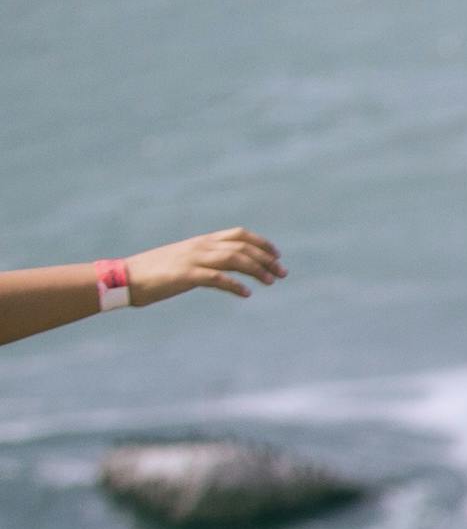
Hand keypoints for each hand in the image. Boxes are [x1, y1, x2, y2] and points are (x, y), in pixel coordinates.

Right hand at [119, 228, 282, 304]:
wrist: (122, 278)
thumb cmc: (151, 272)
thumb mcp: (181, 260)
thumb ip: (201, 259)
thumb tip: (220, 268)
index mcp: (200, 241)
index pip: (238, 234)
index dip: (261, 243)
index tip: (277, 255)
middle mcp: (200, 247)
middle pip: (243, 247)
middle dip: (266, 259)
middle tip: (282, 273)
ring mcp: (193, 260)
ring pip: (235, 259)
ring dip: (257, 270)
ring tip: (271, 282)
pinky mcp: (185, 275)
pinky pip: (217, 278)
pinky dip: (235, 285)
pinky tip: (246, 293)